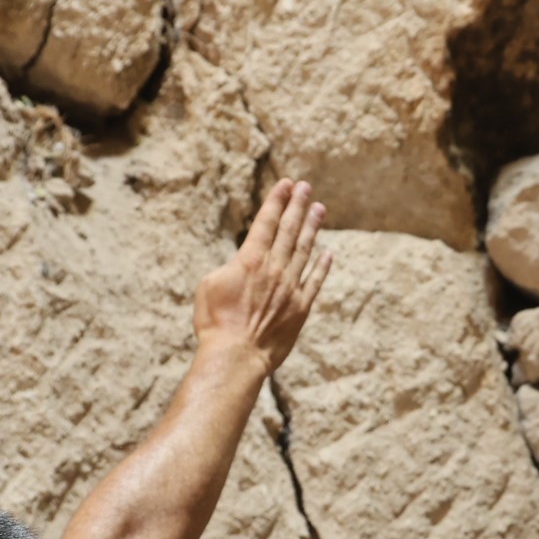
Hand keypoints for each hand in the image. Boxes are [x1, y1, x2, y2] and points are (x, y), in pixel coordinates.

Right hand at [193, 179, 331, 371]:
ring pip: (305, 250)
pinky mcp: (301, 307)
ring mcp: (291, 287)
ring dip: (312, 227)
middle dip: (298, 206)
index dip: (277, 201)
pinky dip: (322, 266)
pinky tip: (328, 253)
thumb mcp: (209, 285)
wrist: (236, 354)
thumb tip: (242, 263)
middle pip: (289, 230)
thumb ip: (230, 267)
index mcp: (250, 260)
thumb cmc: (215, 322)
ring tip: (320, 208)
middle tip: (306, 187)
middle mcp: (274, 268)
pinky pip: (315, 281)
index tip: (287, 184)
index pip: (267, 223)